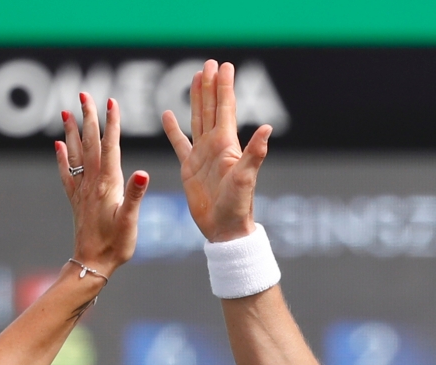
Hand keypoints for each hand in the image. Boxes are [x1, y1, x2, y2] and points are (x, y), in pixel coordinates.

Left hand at [55, 92, 148, 274]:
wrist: (92, 264)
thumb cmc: (115, 246)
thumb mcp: (130, 221)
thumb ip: (135, 195)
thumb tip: (143, 171)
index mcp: (108, 184)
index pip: (110, 147)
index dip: (112, 124)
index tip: (111, 102)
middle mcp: (92, 183)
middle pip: (90, 144)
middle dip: (88, 118)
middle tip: (84, 95)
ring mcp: (82, 191)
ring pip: (75, 154)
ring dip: (72, 132)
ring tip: (66, 112)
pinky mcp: (76, 200)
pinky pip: (66, 174)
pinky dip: (61, 158)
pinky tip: (58, 145)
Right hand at [162, 60, 271, 242]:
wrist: (224, 230)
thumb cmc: (238, 206)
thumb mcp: (246, 178)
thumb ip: (255, 152)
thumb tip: (267, 128)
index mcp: (227, 145)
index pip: (225, 108)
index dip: (224, 87)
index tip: (224, 66)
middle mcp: (215, 146)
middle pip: (211, 108)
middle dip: (211, 86)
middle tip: (210, 63)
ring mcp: (202, 156)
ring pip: (197, 119)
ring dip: (197, 99)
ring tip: (195, 78)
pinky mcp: (189, 168)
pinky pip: (179, 144)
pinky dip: (173, 129)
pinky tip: (168, 114)